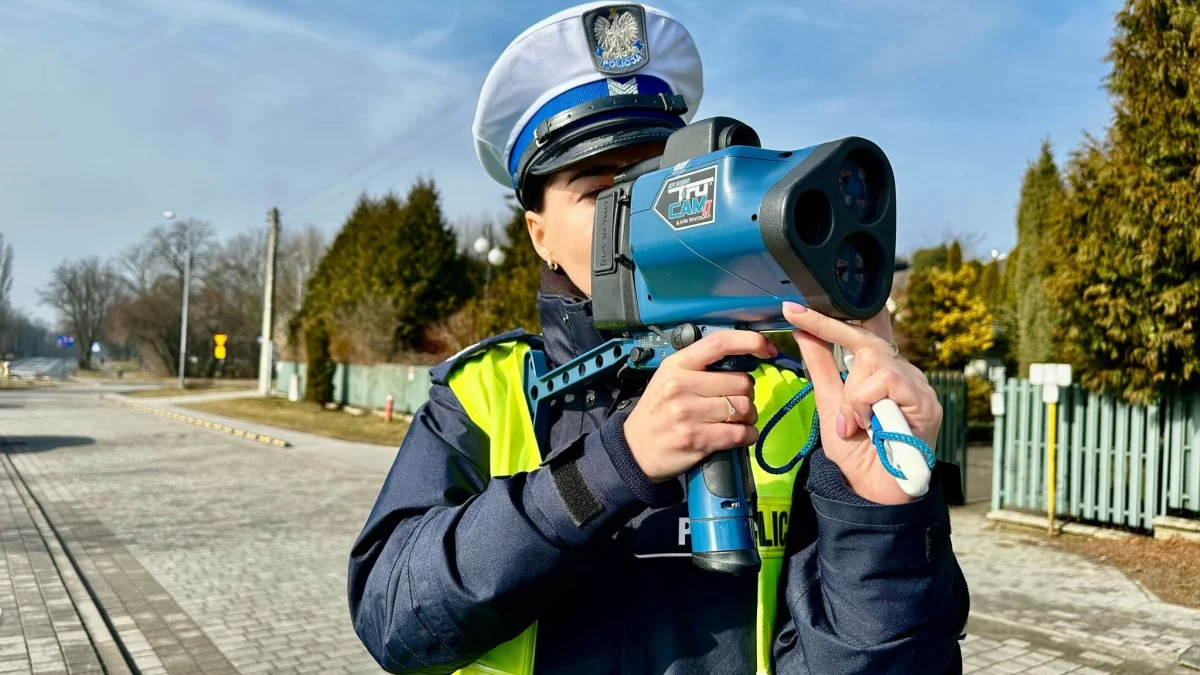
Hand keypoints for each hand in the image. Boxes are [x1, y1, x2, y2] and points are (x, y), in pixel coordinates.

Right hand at [624, 330, 777, 482]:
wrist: (635, 449)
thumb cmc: (657, 411)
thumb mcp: (670, 378)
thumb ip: (700, 367)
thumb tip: (745, 359)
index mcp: (677, 365)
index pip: (719, 343)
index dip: (750, 341)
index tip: (767, 349)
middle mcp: (681, 385)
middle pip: (741, 382)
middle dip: (747, 394)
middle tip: (737, 402)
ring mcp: (688, 413)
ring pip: (744, 408)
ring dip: (749, 417)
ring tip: (737, 420)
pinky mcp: (696, 439)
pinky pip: (740, 434)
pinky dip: (748, 435)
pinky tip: (741, 435)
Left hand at [782, 302, 942, 504]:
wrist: (873, 490)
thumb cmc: (856, 450)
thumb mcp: (829, 402)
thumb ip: (820, 365)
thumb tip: (803, 330)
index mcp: (881, 372)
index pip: (861, 331)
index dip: (831, 317)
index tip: (793, 307)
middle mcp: (902, 373)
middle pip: (865, 339)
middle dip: (831, 336)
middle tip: (802, 334)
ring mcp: (916, 385)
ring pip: (872, 360)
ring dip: (851, 394)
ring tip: (853, 423)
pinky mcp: (924, 401)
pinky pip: (884, 380)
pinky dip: (865, 402)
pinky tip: (868, 426)